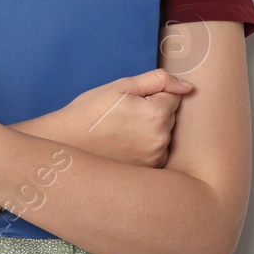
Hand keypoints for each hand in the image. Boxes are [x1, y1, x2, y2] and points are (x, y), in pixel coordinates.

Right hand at [59, 69, 194, 167]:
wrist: (66, 142)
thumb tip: (188, 87)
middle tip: (124, 116)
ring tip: (122, 132)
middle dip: (154, 112)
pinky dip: (147, 148)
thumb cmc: (90, 111)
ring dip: (152, 131)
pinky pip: (157, 153)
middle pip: (170, 117)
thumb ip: (158, 81)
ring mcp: (154, 159)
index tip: (131, 102)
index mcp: (156, 114)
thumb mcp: (121, 86)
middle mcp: (160, 140)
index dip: (152, 95)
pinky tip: (125, 146)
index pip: (173, 97)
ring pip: (164, 135)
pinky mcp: (147, 171)